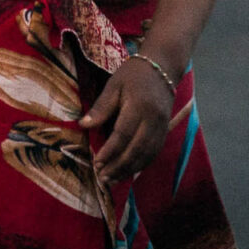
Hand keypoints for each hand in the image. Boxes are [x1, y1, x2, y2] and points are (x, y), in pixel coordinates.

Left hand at [79, 59, 175, 182]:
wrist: (163, 67)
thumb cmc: (133, 74)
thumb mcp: (113, 85)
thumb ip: (101, 107)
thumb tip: (83, 125)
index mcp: (139, 106)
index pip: (123, 135)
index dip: (110, 151)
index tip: (97, 164)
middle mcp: (154, 119)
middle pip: (136, 149)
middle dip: (119, 166)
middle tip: (103, 179)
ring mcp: (162, 126)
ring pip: (147, 155)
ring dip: (130, 170)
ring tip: (113, 181)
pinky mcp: (165, 130)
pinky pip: (154, 152)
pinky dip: (141, 164)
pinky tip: (129, 172)